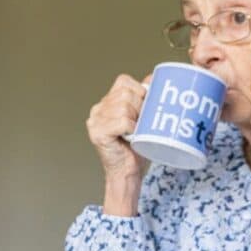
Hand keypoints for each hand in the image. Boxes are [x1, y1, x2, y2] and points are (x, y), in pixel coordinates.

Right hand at [86, 74, 149, 213]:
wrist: (128, 173)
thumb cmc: (137, 148)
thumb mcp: (144, 118)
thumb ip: (145, 98)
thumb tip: (155, 78)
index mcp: (107, 103)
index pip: (123, 82)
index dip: (139, 92)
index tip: (145, 108)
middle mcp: (98, 110)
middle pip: (124, 93)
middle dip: (140, 107)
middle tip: (142, 123)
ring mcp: (95, 121)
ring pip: (123, 106)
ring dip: (136, 120)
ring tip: (136, 131)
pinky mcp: (97, 133)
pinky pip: (121, 121)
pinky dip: (131, 128)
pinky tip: (130, 136)